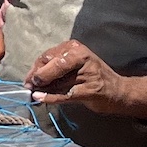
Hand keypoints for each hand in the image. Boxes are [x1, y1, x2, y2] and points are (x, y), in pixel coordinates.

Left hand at [24, 40, 146, 120]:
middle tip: (30, 87)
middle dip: (37, 78)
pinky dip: (50, 97)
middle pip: (50, 66)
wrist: (118, 91)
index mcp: (75, 48)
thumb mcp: (73, 67)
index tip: (28, 79)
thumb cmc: (92, 77)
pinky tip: (40, 99)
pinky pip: (64, 94)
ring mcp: (87, 73)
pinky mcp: (90, 90)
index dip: (35, 69)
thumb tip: (31, 80)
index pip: (47, 56)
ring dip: (42, 90)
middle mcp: (81, 56)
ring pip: (56, 82)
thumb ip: (54, 70)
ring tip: (35, 94)